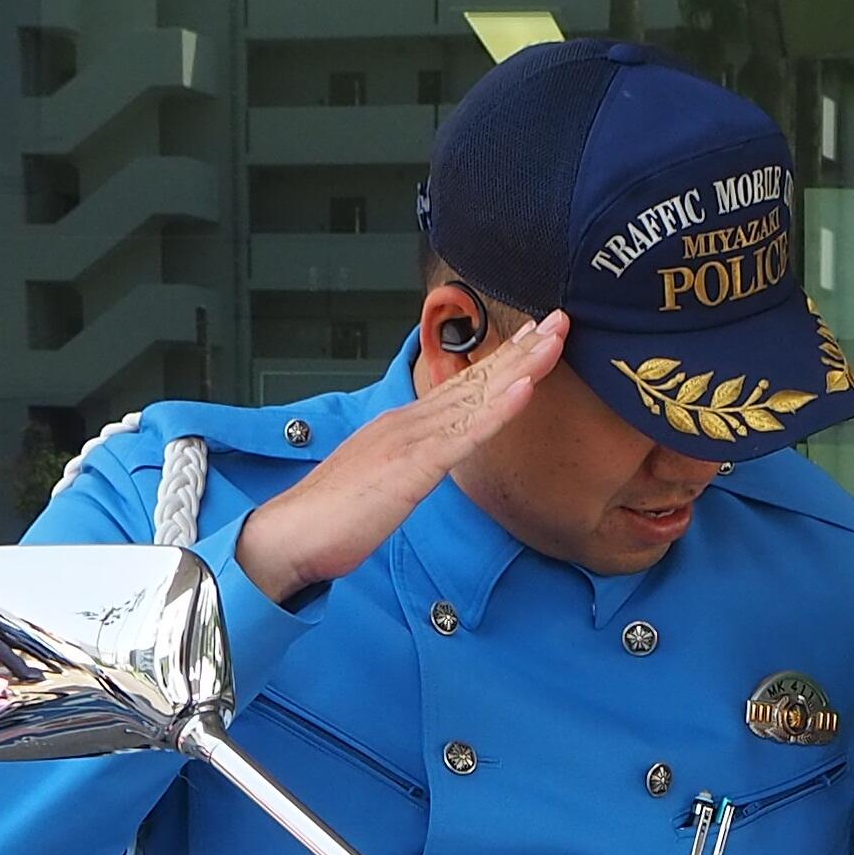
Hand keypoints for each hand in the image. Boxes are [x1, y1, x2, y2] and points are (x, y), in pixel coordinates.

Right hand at [230, 314, 571, 603]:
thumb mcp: (385, 481)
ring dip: (520, 366)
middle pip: (476, 378)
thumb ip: (410, 464)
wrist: (292, 535)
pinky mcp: (414, 466)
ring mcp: (412, 439)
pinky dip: (498, 410)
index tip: (534, 339)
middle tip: (560, 319)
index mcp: (404, 424)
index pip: (462, 385)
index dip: (501, 360)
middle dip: (522, 349)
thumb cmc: (334, 515)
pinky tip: (525, 389)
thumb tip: (428, 461)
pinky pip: (465, 435)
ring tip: (555, 339)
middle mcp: (410, 420)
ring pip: (477, 396)